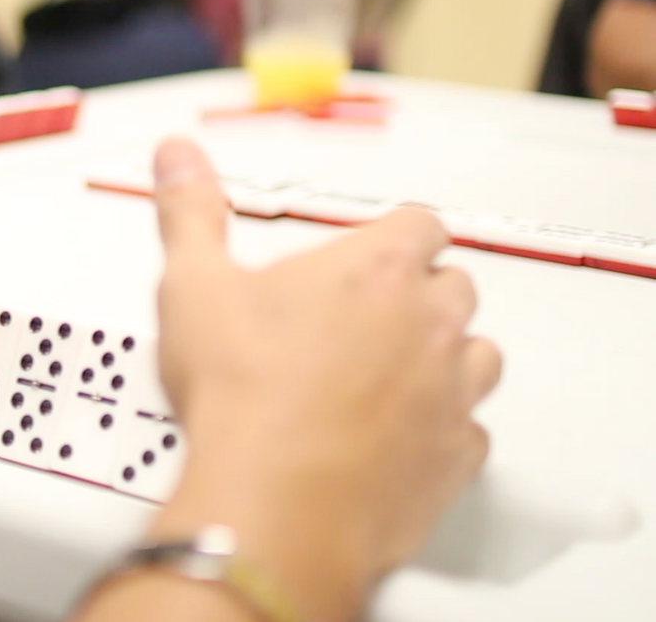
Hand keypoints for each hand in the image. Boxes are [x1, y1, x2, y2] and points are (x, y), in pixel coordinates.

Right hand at [148, 139, 500, 618]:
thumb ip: (190, 212)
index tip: (376, 248)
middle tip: (365, 316)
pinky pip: (469, 432)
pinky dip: (442, 430)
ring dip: (446, 358)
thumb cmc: (243, 396)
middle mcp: (427, 324)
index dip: (397, 234)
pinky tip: (399, 436)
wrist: (272, 501)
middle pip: (455, 286)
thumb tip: (179, 158)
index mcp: (374, 270)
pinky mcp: (453, 458)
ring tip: (391, 372)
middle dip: (419, 296)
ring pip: (479, 357)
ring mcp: (449, 392)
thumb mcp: (194, 286)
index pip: (419, 224)